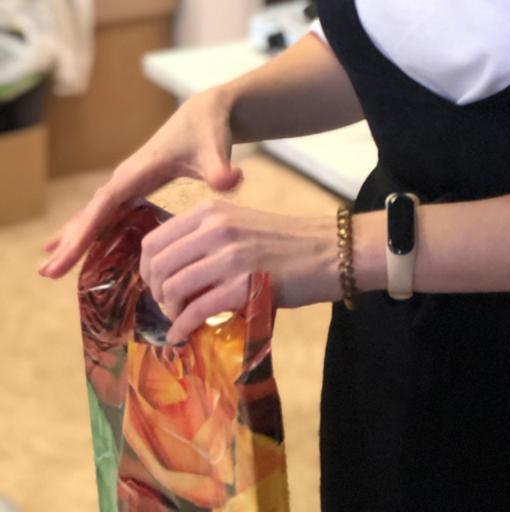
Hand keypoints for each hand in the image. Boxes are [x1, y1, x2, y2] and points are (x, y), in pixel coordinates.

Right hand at [39, 88, 242, 279]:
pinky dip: (90, 230)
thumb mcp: (215, 149)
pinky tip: (76, 247)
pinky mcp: (136, 187)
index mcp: (139, 171)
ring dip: (74, 238)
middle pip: (92, 212)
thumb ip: (220, 168)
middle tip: (46, 272)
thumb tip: (232, 181)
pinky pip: (107, 213)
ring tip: (50, 267)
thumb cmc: (208, 130)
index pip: (105, 205)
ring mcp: (129, 182)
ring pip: (95, 213)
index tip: (62, 254)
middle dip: (70, 241)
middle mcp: (127, 176)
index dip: (83, 231)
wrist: (206, 112)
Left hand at [138, 201, 341, 343]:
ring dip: (170, 310)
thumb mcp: (239, 225)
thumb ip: (205, 238)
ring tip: (180, 318)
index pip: (155, 240)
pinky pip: (197, 310)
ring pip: (173, 288)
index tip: (157, 285)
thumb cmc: (283, 242)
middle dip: (156, 292)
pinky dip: (183, 327)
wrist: (326, 251)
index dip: (147, 270)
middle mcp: (216, 228)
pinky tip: (183, 334)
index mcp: (211, 211)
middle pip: (159, 266)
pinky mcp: (244, 284)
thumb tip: (169, 270)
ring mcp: (230, 256)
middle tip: (169, 305)